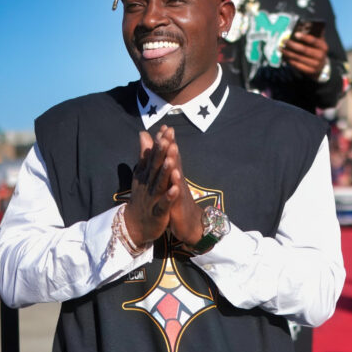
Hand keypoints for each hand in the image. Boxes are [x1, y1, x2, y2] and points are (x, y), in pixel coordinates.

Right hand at [124, 126, 177, 245]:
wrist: (135, 225)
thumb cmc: (142, 196)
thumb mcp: (141, 174)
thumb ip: (145, 154)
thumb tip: (144, 133)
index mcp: (146, 175)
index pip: (153, 157)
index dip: (159, 144)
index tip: (165, 129)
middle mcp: (148, 184)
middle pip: (155, 167)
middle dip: (161, 154)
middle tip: (166, 139)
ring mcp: (152, 198)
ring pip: (159, 184)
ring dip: (165, 173)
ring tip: (171, 160)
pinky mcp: (158, 213)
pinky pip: (164, 204)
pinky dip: (169, 197)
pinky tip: (176, 189)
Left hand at [161, 128, 204, 245]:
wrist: (189, 225)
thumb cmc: (177, 202)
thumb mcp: (169, 184)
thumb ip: (165, 168)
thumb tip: (162, 157)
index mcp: (172, 176)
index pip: (169, 156)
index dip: (166, 142)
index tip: (163, 126)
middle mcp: (177, 181)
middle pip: (174, 161)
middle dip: (171, 146)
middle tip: (168, 131)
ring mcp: (179, 193)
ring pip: (177, 176)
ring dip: (175, 163)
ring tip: (173, 150)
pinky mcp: (178, 207)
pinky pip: (177, 198)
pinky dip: (176, 191)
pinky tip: (175, 185)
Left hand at [281, 32, 328, 79]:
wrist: (321, 66)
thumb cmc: (316, 50)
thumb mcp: (319, 42)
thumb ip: (314, 34)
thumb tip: (307, 24)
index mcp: (323, 46)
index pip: (314, 41)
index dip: (304, 37)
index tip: (295, 34)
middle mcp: (321, 56)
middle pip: (304, 50)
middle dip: (292, 45)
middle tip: (284, 41)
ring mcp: (315, 64)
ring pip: (298, 57)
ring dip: (288, 53)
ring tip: (280, 48)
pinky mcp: (309, 71)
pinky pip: (297, 65)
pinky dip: (289, 60)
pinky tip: (284, 55)